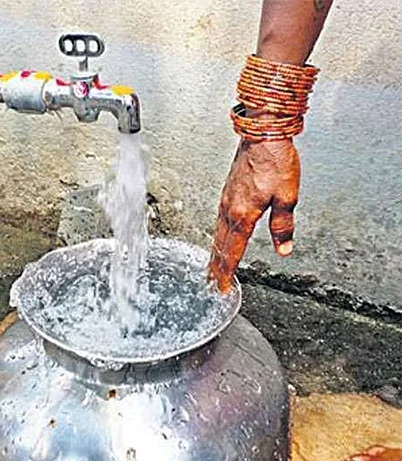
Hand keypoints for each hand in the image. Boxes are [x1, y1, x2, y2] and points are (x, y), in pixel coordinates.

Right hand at [208, 139, 299, 292]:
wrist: (262, 133)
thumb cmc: (275, 160)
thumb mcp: (287, 197)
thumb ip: (283, 226)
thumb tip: (283, 248)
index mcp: (243, 214)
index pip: (233, 251)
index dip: (228, 271)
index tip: (223, 287)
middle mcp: (229, 209)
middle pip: (220, 246)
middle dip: (216, 268)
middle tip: (212, 284)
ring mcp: (225, 200)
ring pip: (217, 234)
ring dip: (214, 253)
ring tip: (212, 267)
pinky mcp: (226, 192)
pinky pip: (218, 221)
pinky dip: (217, 237)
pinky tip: (219, 237)